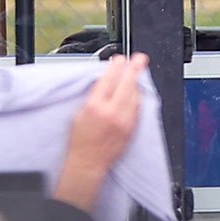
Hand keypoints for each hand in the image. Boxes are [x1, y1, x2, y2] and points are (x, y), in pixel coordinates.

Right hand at [54, 52, 147, 212]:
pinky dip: (138, 97)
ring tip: (137, 72)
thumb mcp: (79, 113)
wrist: (88, 163)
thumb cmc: (80, 140)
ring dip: (137, 82)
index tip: (120, 59)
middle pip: (127, 84)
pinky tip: (137, 91)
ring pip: (135, 95)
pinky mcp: (131, 128)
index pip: (109, 79)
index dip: (116, 66)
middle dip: (135, 68)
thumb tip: (105, 79)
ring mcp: (124, 121)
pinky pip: (138, 107)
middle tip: (140, 58)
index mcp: (94, 107)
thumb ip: (94, 95)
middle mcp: (111, 113)